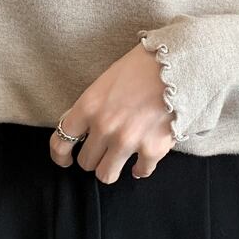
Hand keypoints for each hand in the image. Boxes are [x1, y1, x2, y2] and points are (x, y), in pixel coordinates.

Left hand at [49, 42, 176, 182]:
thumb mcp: (106, 81)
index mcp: (89, 107)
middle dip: (94, 157)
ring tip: (120, 160)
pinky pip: (141, 172)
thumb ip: (91, 107)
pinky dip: (141, 168)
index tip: (66, 159)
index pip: (60, 142)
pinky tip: (143, 162)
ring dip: (112, 167)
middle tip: (104, 150)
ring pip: (106, 175)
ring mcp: (128, 141)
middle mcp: (104, 127)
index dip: (60, 155)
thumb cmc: (142, 66)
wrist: (178, 63)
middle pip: (86, 162)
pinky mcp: (153, 149)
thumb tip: (79, 126)